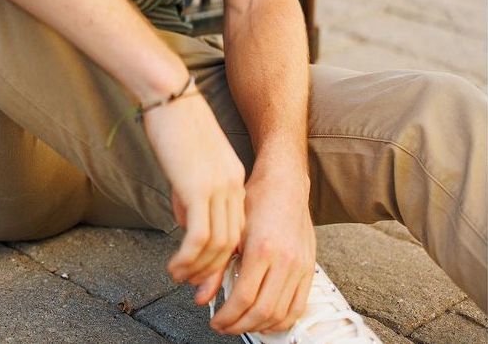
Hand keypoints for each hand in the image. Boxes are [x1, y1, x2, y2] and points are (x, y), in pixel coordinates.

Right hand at [141, 88, 245, 288]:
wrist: (169, 92)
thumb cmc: (173, 121)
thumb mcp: (190, 162)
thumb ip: (191, 192)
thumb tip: (186, 222)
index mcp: (233, 176)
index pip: (237, 226)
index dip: (223, 253)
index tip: (206, 270)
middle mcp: (232, 184)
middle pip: (232, 242)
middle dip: (213, 270)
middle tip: (192, 284)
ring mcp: (218, 187)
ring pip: (218, 246)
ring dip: (198, 269)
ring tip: (178, 277)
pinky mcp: (198, 188)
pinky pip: (199, 239)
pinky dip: (188, 260)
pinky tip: (174, 266)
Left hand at [207, 163, 315, 335]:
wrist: (285, 183)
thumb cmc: (257, 200)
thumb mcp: (233, 229)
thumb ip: (218, 265)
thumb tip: (202, 295)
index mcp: (262, 248)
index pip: (244, 298)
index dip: (227, 316)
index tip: (216, 320)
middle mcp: (285, 260)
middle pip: (263, 311)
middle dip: (239, 325)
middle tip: (224, 326)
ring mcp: (300, 266)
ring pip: (281, 314)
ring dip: (259, 327)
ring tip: (241, 324)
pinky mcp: (309, 268)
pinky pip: (298, 307)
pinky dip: (282, 321)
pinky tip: (266, 320)